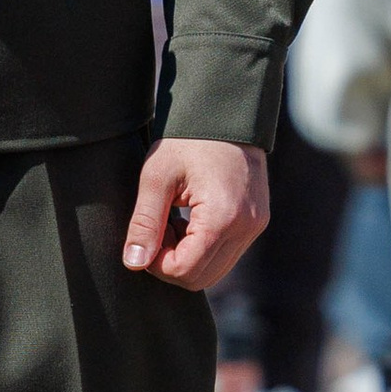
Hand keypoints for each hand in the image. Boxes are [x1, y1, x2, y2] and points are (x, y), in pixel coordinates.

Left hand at [123, 140, 268, 291]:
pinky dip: (202, 246)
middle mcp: (246, 227)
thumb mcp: (156, 177)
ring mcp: (255, 226)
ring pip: (215, 269)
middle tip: (156, 230)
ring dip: (187, 256)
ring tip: (171, 221)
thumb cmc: (187, 140)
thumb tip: (134, 263)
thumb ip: (144, 223)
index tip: (144, 238)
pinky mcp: (256, 222)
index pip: (186, 270)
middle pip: (202, 278)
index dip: (157, 264)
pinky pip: (226, 253)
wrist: (224, 113)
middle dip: (171, 263)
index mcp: (223, 217)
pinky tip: (187, 219)